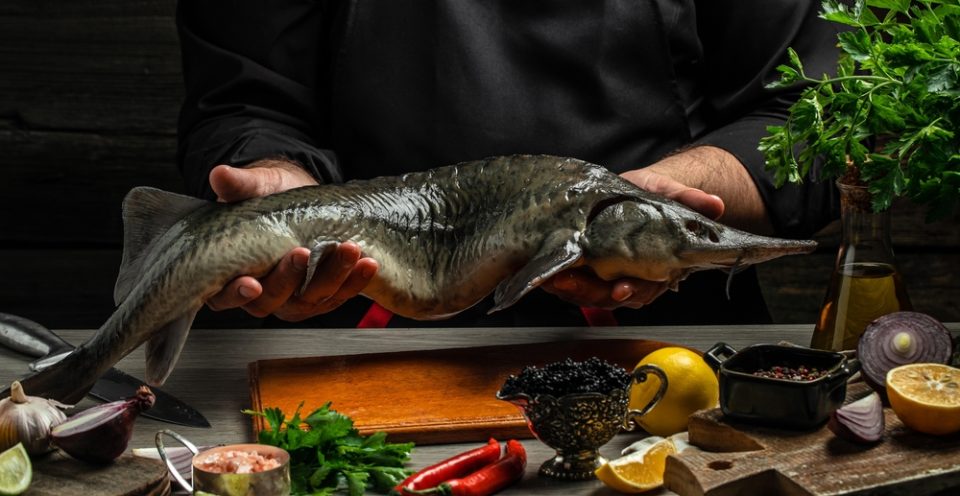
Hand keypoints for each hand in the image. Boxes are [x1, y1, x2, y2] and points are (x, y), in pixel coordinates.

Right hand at [205, 160, 378, 320]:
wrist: (300, 198)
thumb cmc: (269, 196)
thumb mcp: (254, 186)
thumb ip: (238, 185)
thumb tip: (219, 174)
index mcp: (230, 273)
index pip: (225, 295)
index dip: (237, 293)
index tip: (252, 282)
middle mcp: (261, 292)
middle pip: (272, 300)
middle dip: (289, 279)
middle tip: (303, 253)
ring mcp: (294, 297)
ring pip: (311, 299)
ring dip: (332, 278)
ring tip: (349, 250)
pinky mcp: (322, 294)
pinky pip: (339, 294)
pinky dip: (355, 280)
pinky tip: (367, 264)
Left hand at [542, 167, 723, 309]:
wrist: (634, 190)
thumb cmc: (654, 195)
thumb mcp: (670, 191)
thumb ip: (690, 199)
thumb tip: (714, 205)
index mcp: (657, 265)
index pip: (646, 287)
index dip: (633, 290)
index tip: (620, 288)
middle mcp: (632, 276)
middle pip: (611, 296)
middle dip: (588, 292)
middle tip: (567, 281)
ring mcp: (607, 273)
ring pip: (588, 293)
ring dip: (568, 289)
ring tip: (550, 277)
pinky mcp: (586, 267)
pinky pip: (572, 281)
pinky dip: (557, 278)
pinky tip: (545, 271)